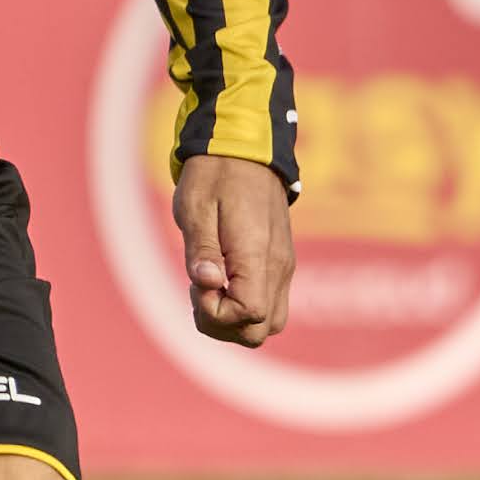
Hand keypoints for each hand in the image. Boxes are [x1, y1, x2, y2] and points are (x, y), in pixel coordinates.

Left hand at [173, 155, 292, 347]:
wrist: (246, 147)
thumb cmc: (215, 175)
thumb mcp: (196, 207)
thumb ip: (202, 250)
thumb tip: (207, 284)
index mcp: (258, 253)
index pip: (249, 314)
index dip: (216, 313)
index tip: (197, 284)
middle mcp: (278, 266)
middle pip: (261, 331)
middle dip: (224, 325)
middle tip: (200, 289)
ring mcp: (283, 266)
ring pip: (269, 323)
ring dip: (235, 319)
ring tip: (209, 287)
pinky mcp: (280, 262)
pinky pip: (270, 303)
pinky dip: (245, 306)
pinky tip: (222, 280)